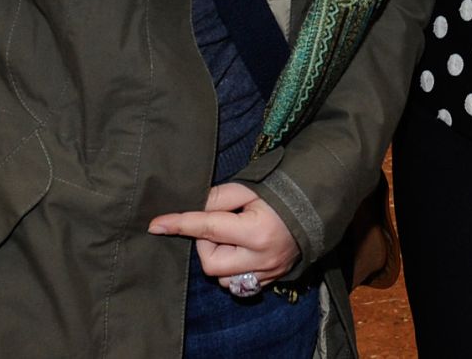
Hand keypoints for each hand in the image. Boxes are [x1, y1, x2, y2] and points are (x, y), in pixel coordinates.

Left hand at [149, 183, 299, 290]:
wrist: (314, 207)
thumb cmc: (280, 193)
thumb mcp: (250, 188)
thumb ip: (218, 198)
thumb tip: (191, 208)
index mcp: (256, 231)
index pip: (208, 228)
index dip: (180, 224)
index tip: (156, 224)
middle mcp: (261, 257)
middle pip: (211, 263)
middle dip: (205, 244)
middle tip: (219, 227)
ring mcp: (267, 273)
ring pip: (222, 278)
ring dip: (219, 258)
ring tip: (233, 239)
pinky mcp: (270, 280)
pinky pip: (238, 284)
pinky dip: (231, 269)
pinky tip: (241, 252)